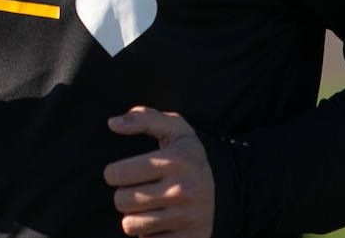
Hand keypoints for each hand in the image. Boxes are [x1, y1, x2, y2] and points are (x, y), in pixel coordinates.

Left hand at [104, 106, 213, 237]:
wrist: (231, 187)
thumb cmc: (190, 155)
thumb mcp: (174, 128)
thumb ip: (142, 118)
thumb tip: (112, 123)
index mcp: (174, 161)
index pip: (118, 173)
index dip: (113, 172)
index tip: (120, 172)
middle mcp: (180, 190)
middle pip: (121, 201)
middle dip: (123, 195)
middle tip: (136, 189)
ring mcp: (184, 218)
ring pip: (131, 225)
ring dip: (134, 216)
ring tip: (147, 206)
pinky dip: (149, 234)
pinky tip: (161, 220)